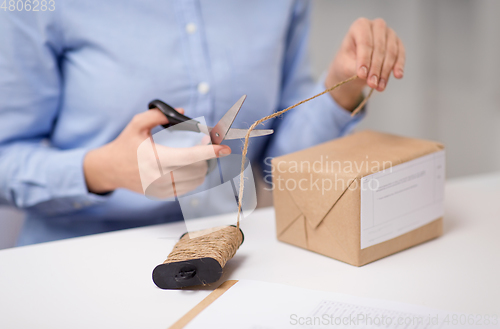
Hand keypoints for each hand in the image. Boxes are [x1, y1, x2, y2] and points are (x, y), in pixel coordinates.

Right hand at [83, 108, 230, 195]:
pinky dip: (194, 176)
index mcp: (156, 159)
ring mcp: (163, 189)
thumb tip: (181, 111)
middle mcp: (161, 177)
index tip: (224, 148)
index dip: (210, 152)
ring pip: (196, 180)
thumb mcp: (137, 125)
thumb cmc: (125, 145)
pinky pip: (188, 188)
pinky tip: (188, 166)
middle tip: (206, 143)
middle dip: (207, 156)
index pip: (190, 157)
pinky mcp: (163, 195)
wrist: (109, 170)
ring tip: (197, 154)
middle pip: (198, 169)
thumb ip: (158, 115)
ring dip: (202, 166)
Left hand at [326, 18, 405, 110]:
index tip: (362, 75)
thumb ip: (353, 67)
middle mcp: (376, 25)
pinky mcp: (398, 43)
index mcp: (359, 26)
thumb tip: (365, 74)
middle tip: (372, 84)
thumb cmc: (347, 63)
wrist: (355, 67)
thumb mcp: (345, 65)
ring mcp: (389, 33)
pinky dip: (398, 66)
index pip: (365, 42)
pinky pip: (401, 54)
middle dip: (375, 68)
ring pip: (391, 52)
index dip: (364, 59)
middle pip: (379, 47)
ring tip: (379, 86)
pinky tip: (397, 76)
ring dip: (386, 71)